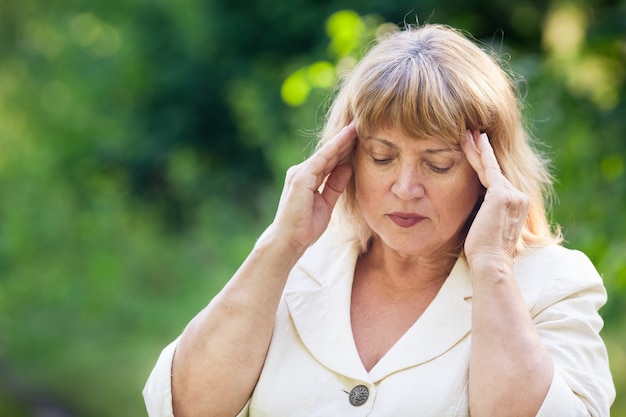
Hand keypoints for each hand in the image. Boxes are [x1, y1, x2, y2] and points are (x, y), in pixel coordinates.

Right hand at [267, 123, 356, 251]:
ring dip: (341, 140)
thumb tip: (348, 167)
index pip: (329, 161)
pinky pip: (321, 159)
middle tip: (361, 125)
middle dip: (344, 140)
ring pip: (325, 153)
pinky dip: (334, 148)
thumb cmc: (305, 227)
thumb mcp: (326, 203)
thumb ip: (335, 185)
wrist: (289, 241)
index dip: (344, 149)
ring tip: (356, 127)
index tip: (360, 138)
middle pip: (328, 154)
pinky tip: (345, 138)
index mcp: (308, 179)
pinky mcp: (301, 178)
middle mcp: (302, 172)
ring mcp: (300, 173)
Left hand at [461, 130, 528, 270]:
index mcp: (516, 205)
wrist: (491, 264)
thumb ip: (484, 212)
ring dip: (477, 148)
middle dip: (482, 151)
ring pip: (490, 166)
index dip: (486, 164)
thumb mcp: (485, 227)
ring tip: (466, 133)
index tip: (476, 150)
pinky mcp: (501, 195)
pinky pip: (487, 169)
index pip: (497, 180)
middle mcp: (518, 197)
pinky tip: (469, 141)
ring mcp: (512, 195)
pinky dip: (478, 154)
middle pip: (495, 169)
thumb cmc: (484, 253)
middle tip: (472, 132)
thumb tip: (473, 207)